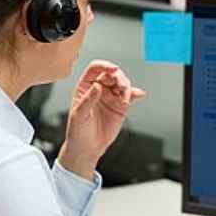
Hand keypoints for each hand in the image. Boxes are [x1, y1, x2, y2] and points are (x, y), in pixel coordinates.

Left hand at [57, 61, 145, 177]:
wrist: (87, 149)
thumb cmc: (78, 132)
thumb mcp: (79, 115)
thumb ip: (88, 100)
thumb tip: (97, 86)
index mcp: (85, 87)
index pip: (94, 69)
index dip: (104, 66)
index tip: (113, 69)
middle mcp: (98, 89)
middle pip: (111, 74)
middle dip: (119, 77)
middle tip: (122, 86)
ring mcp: (110, 97)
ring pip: (121, 83)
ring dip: (127, 86)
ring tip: (126, 97)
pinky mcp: (120, 106)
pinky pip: (129, 95)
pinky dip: (135, 93)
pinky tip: (138, 94)